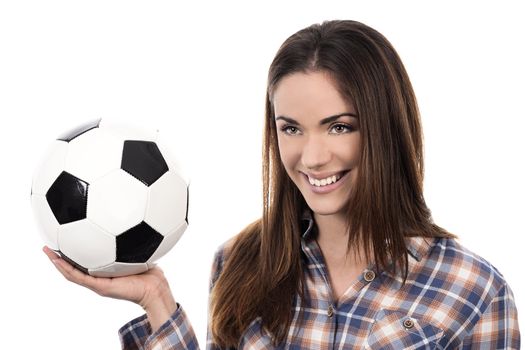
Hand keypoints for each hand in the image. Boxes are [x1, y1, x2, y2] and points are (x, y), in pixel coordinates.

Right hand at [43, 246, 176, 330]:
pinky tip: (58, 260)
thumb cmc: (150, 272)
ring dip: (57, 263)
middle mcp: (98, 278)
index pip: (83, 262)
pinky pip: (79, 278)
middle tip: (48, 243)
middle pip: (73, 267)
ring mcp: (97, 284)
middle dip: (60, 256)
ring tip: (46, 251)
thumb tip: (133, 221)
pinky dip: (67, 269)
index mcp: (104, 271)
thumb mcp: (139, 252)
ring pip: (71, 274)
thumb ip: (132, 241)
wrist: (155, 289)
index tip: (63, 238)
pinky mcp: (101, 287)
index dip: (72, 253)